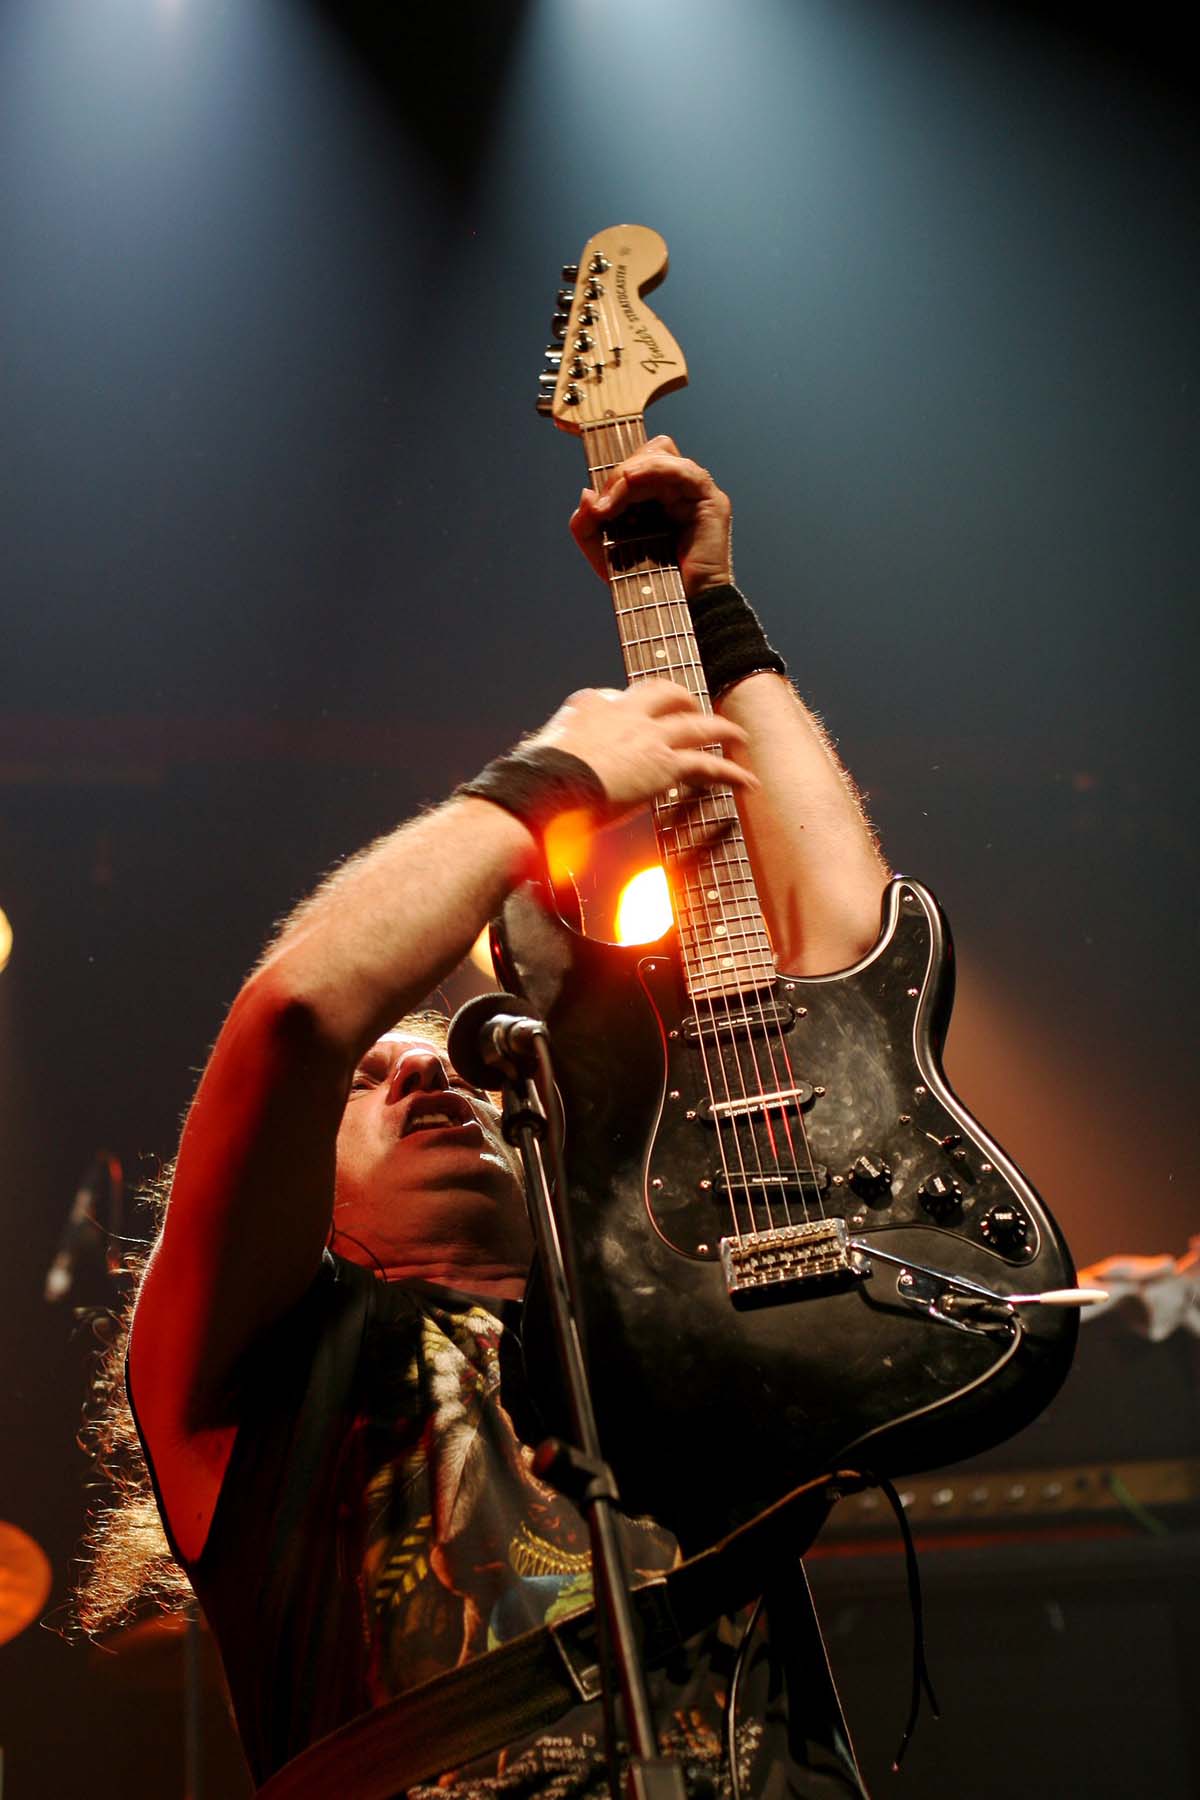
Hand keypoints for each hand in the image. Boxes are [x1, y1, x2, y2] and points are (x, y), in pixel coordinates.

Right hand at [526, 680, 757, 819]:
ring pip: (696, 724)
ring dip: (720, 730)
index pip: (616, 697)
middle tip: (694, 709)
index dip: (628, 711)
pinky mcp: (665, 763)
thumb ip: (545, 762)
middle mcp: (623, 710)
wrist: (543, 788)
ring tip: (737, 737)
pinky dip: (730, 773)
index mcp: (588, 704)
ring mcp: (647, 734)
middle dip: (683, 699)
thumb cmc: (531, 782)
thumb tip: (531, 783)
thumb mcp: (535, 760)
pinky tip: (745, 781)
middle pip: (663, 692)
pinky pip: (707, 765)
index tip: (631, 725)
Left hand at [570, 437, 732, 597]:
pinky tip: (632, 484)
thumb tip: (587, 494)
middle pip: (646, 453)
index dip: (611, 473)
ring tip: (612, 503)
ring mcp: (695, 493)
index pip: (634, 463)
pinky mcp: (710, 501)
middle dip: (617, 475)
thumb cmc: (648, 586)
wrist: (679, 612)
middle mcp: (677, 491)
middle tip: (603, 508)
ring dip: (629, 475)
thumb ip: (586, 525)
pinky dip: (653, 471)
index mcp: (656, 497)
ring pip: (661, 454)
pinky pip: (683, 470)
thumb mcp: (603, 553)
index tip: (595, 506)